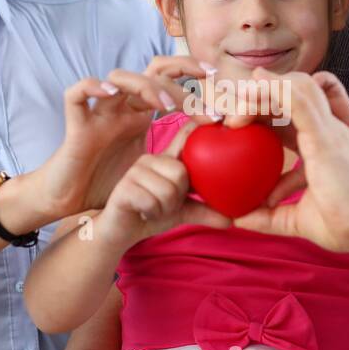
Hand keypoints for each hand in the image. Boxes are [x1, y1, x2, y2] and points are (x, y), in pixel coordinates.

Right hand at [30, 59, 215, 220]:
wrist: (76, 209)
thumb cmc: (115, 194)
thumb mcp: (161, 194)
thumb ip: (193, 200)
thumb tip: (230, 219)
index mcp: (143, 116)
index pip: (171, 81)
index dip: (193, 77)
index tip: (219, 93)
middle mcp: (123, 109)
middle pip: (152, 72)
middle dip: (179, 79)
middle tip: (200, 104)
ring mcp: (100, 114)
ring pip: (120, 77)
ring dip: (145, 85)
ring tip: (166, 105)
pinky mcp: (76, 127)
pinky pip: (76, 95)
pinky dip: (90, 87)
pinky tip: (109, 93)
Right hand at [99, 119, 231, 244]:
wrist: (117, 233)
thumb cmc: (149, 215)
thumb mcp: (181, 212)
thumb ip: (205, 210)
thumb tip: (232, 218)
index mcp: (167, 158)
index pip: (188, 133)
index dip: (202, 119)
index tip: (220, 116)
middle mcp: (151, 157)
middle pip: (182, 172)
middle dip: (177, 197)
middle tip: (164, 204)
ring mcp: (135, 170)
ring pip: (169, 190)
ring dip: (164, 209)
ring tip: (152, 208)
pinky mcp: (124, 186)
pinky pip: (153, 202)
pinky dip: (152, 215)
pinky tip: (142, 213)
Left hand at [232, 69, 348, 255]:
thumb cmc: (346, 225)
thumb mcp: (299, 218)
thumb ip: (270, 216)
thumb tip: (240, 219)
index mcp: (321, 145)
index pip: (289, 116)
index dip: (262, 112)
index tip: (233, 124)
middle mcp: (328, 130)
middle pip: (289, 96)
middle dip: (258, 97)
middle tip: (229, 117)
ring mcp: (329, 128)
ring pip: (294, 88)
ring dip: (262, 90)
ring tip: (235, 106)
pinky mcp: (325, 132)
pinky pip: (297, 98)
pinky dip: (273, 91)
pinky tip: (252, 92)